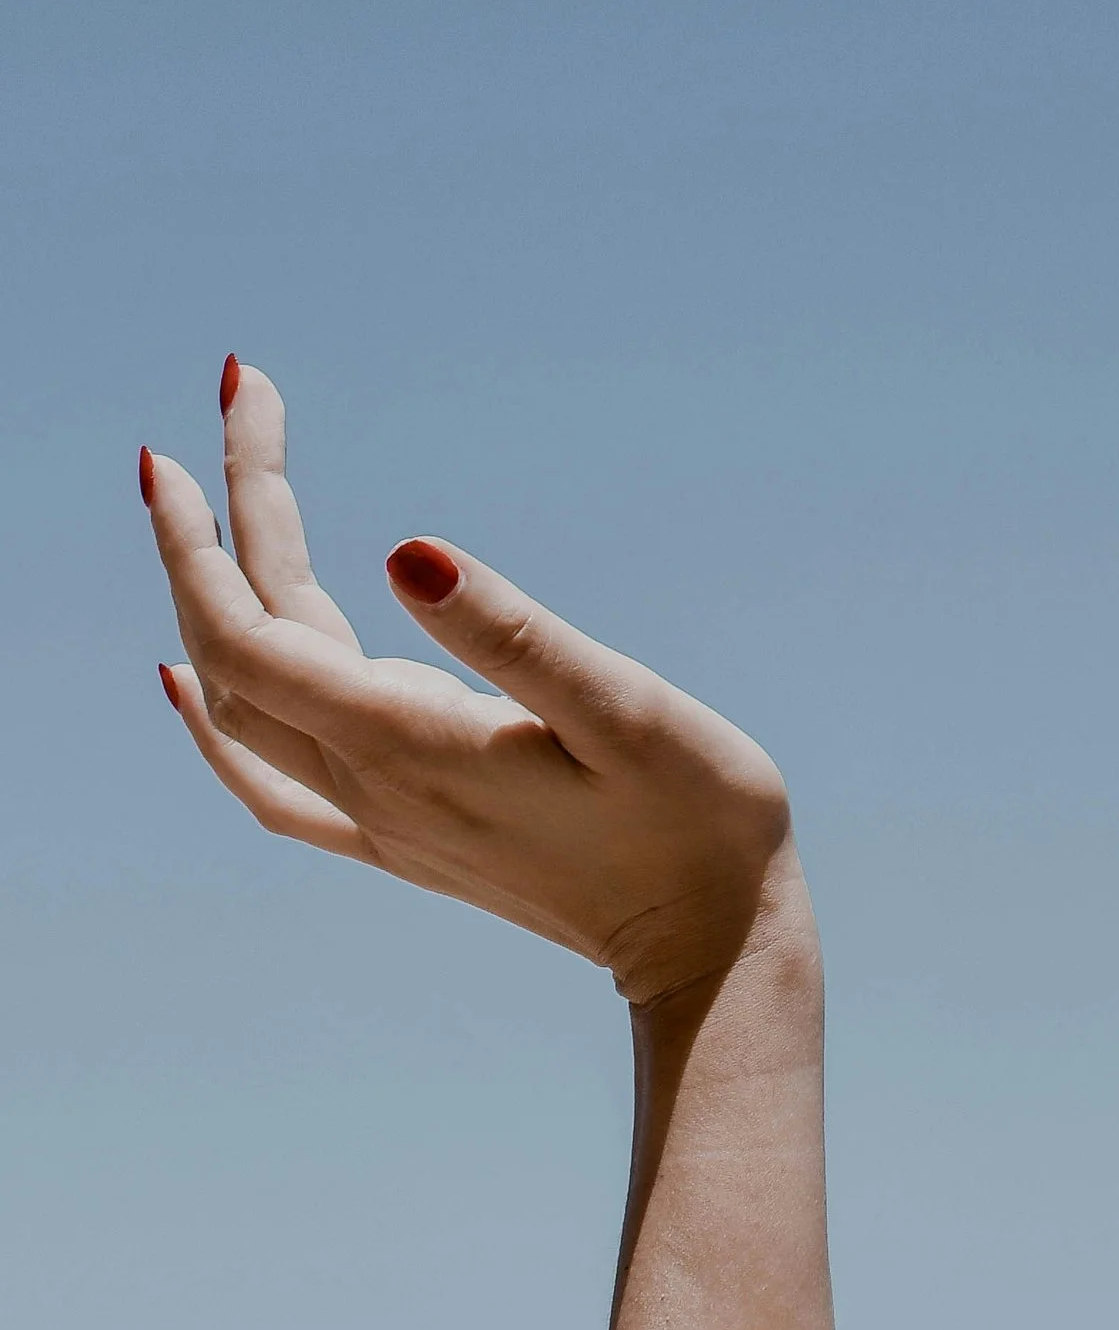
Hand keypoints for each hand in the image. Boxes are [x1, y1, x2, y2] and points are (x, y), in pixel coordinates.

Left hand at [142, 363, 795, 1004]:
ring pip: (252, 695)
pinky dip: (221, 715)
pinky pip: (271, 774)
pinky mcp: (408, 834)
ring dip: (220, 587)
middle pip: (240, 644)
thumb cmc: (694, 816)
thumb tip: (402, 550)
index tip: (214, 408)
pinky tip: (194, 681)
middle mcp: (371, 786)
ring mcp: (381, 818)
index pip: (254, 628)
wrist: (712, 944)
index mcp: (408, 746)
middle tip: (240, 386)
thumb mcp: (620, 707)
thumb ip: (510, 633)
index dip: (214, 525)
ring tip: (218, 490)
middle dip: (221, 515)